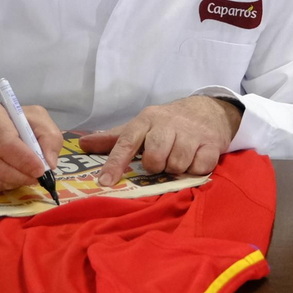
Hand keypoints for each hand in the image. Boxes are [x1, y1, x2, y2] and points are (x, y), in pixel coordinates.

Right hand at [0, 102, 63, 194]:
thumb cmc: (10, 123)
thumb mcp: (34, 119)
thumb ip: (49, 136)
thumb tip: (49, 163)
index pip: (4, 141)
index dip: (24, 159)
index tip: (40, 170)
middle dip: (20, 175)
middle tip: (35, 178)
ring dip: (11, 182)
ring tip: (22, 176)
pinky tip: (6, 178)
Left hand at [80, 95, 242, 184]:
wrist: (206, 110)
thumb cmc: (167, 124)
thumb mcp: (140, 126)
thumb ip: (113, 139)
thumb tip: (82, 145)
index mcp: (145, 121)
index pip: (125, 143)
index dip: (114, 164)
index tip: (104, 182)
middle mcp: (167, 124)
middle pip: (154, 158)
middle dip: (156, 166)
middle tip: (161, 161)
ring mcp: (190, 133)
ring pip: (177, 165)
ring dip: (176, 168)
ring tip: (179, 158)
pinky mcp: (211, 143)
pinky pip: (199, 168)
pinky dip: (196, 169)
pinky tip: (195, 159)